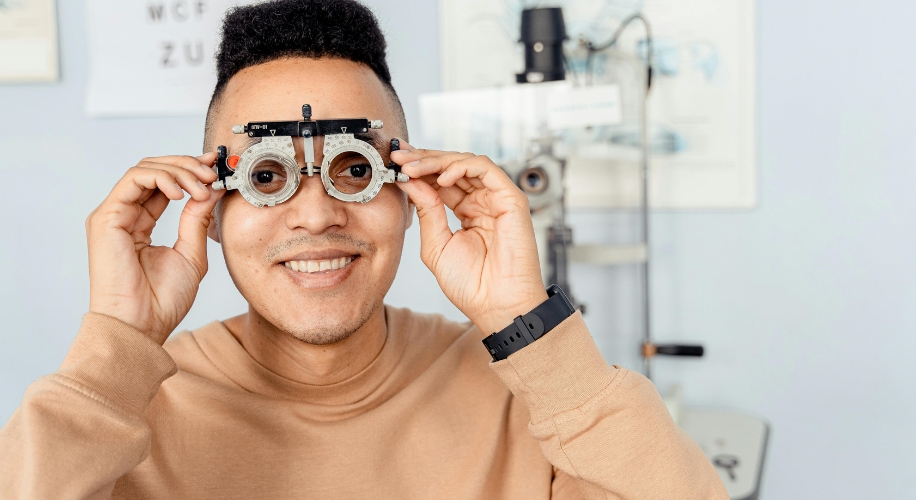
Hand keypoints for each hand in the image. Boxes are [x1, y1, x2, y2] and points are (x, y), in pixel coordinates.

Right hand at [86, 154, 223, 344]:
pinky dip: (162, 178)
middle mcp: (125, 216)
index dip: (189, 171)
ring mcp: (113, 215)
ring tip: (201, 186)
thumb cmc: (162, 301)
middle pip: (153, 171)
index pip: (164, 184)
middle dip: (186, 165)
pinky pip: (134, 179)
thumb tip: (211, 189)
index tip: (215, 167)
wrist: (142, 325)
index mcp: (141, 224)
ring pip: (144, 169)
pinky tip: (182, 193)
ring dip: (179, 171)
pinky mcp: (106, 217)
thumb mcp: (191, 253)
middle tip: (211, 171)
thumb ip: (198, 219)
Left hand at [392, 144, 547, 334]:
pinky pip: (485, 169)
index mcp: (466, 212)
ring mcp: (496, 198)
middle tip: (398, 157)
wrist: (496, 305)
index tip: (393, 165)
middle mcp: (481, 201)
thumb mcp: (437, 244)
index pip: (440, 181)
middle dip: (422, 159)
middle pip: (451, 167)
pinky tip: (442, 178)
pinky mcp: (510, 198)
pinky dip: (461, 167)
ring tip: (413, 167)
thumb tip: (411, 182)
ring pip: (465, 163)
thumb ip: (426, 211)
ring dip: (437, 161)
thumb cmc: (471, 285)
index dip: (417, 171)